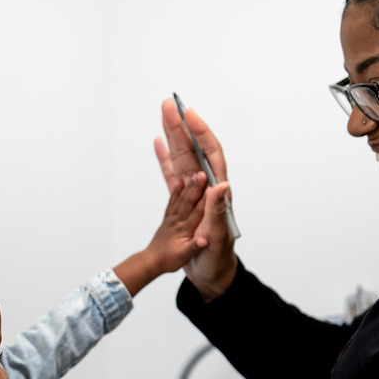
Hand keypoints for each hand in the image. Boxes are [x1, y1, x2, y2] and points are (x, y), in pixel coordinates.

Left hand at [112, 171, 208, 296]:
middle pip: (188, 201)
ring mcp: (171, 219)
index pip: (197, 213)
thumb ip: (194, 247)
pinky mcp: (167, 220)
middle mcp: (178, 222)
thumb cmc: (168, 260)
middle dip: (196, 187)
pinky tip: (178, 183)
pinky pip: (172, 203)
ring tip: (195, 174)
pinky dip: (175, 192)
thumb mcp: (184, 256)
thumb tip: (205, 240)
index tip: (213, 188)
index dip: (206, 200)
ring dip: (188, 186)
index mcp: (184, 230)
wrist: (151, 262)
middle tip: (203, 173)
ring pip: (181, 199)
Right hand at [155, 99, 237, 300]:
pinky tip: (158, 144)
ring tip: (163, 113)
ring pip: (182, 158)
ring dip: (173, 136)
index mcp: (218, 193)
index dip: (202, 134)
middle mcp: (207, 187)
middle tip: (170, 104)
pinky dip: (165, 159)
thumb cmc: (218, 260)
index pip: (212, 155)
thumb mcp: (218, 239)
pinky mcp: (183, 201)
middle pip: (194, 150)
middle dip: (182, 126)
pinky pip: (172, 174)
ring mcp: (194, 192)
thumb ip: (218, 213)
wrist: (212, 275)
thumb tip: (221, 184)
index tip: (190, 115)